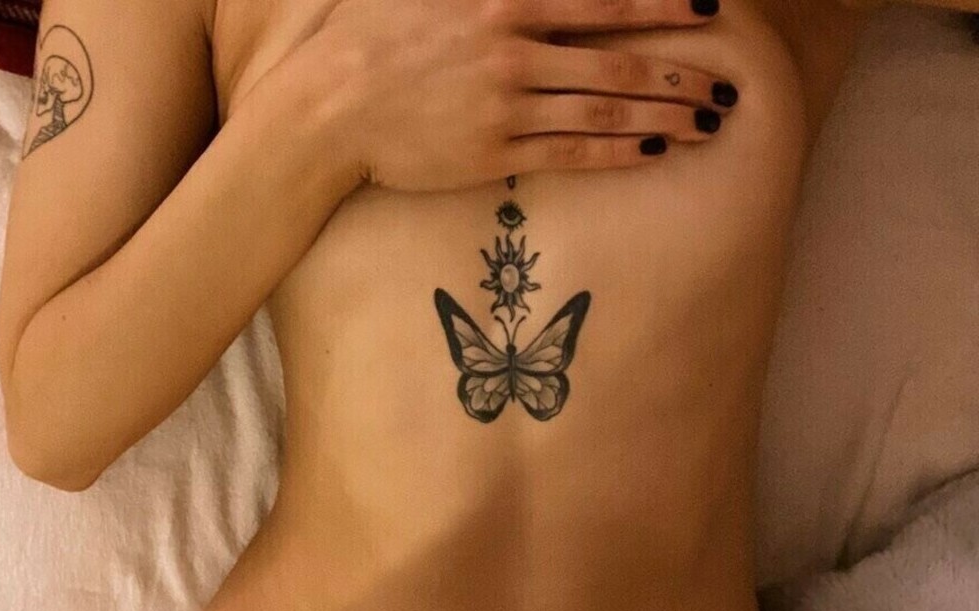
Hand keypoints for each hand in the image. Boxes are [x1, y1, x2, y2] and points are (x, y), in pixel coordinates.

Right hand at [308, 0, 740, 190]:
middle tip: (726, 85)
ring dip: (663, 117)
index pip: (603, 1)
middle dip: (680, 74)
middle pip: (618, 63)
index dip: (661, 5)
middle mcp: (515, 52)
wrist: (326, 109)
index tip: (707, 8)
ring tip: (708, 122)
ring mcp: (507, 107)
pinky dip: (617, 152)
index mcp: (502, 2)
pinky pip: (571, 153)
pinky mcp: (494, 153)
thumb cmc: (367, 36)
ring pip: (605, 112)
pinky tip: (653, 152)